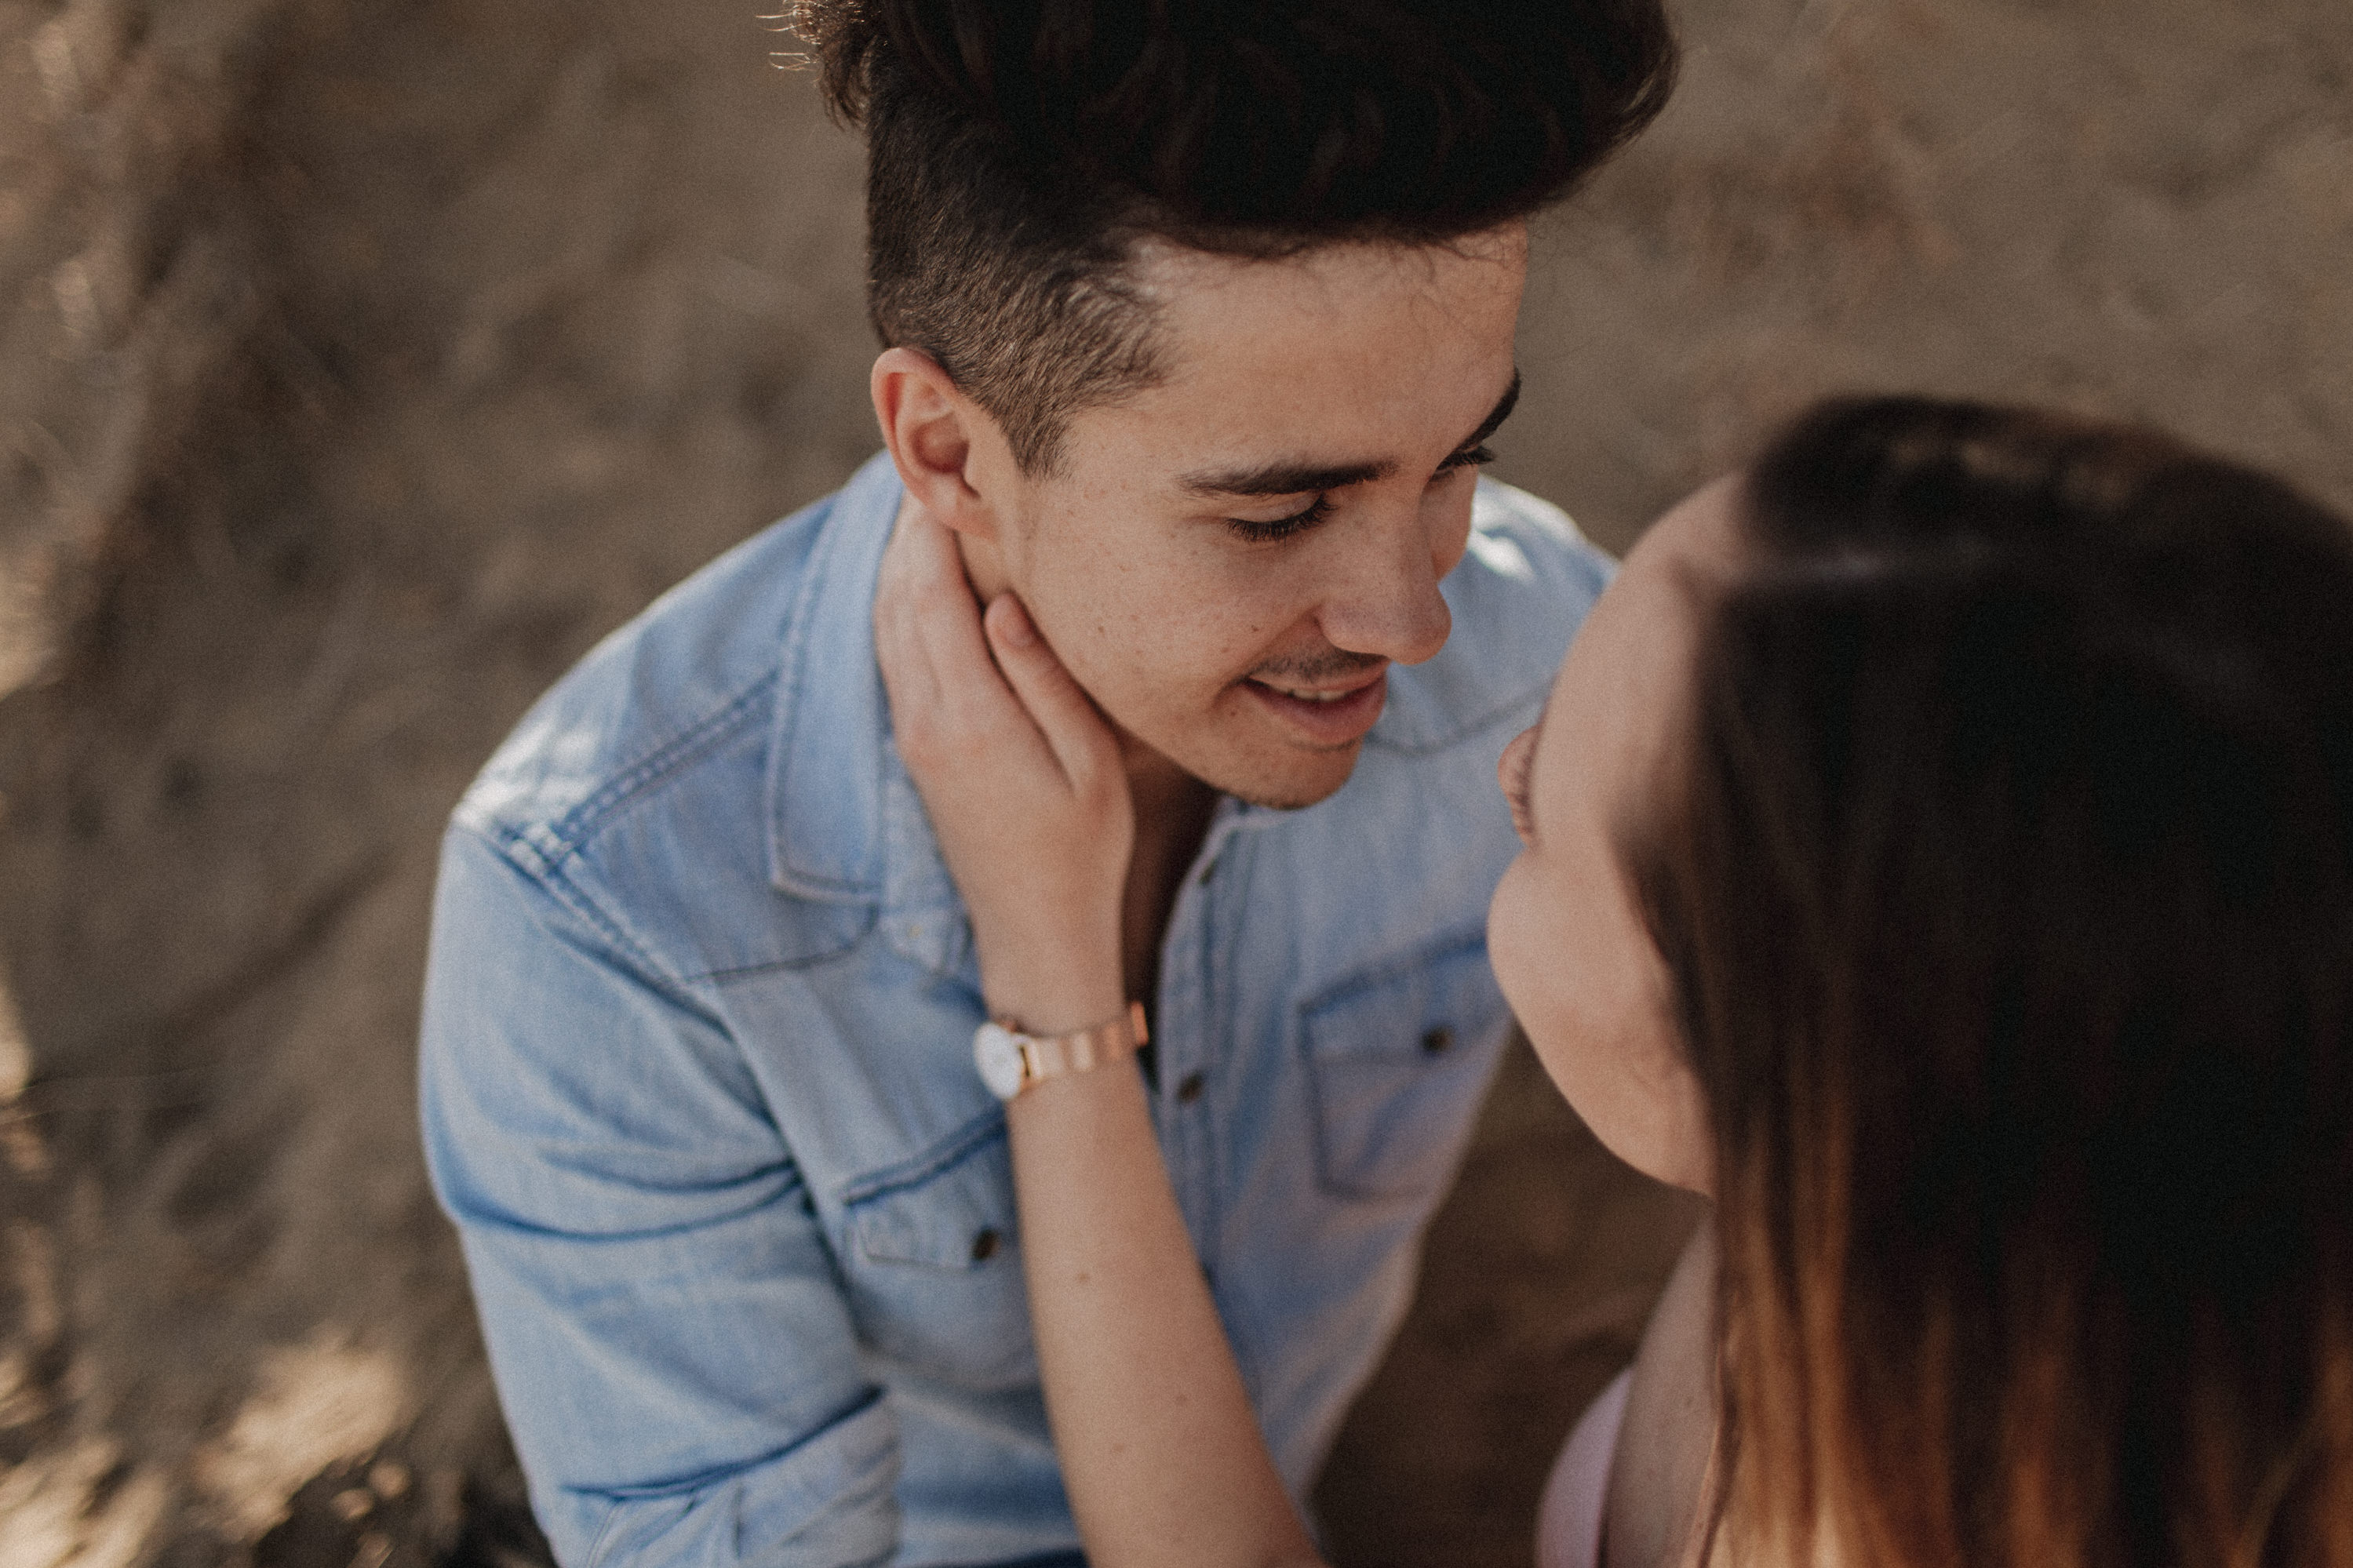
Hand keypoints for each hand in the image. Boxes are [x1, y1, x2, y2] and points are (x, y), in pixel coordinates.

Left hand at [873, 498, 1132, 1030]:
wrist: (1034, 930)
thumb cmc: (1083, 849)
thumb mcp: (1089, 764)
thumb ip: (1042, 680)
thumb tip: (1001, 604)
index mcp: (971, 718)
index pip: (933, 594)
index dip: (934, 526)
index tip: (950, 464)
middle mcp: (926, 720)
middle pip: (896, 597)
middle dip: (909, 529)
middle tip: (930, 460)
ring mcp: (913, 735)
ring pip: (885, 623)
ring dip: (896, 561)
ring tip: (921, 502)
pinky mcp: (915, 748)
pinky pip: (892, 653)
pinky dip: (897, 602)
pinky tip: (917, 576)